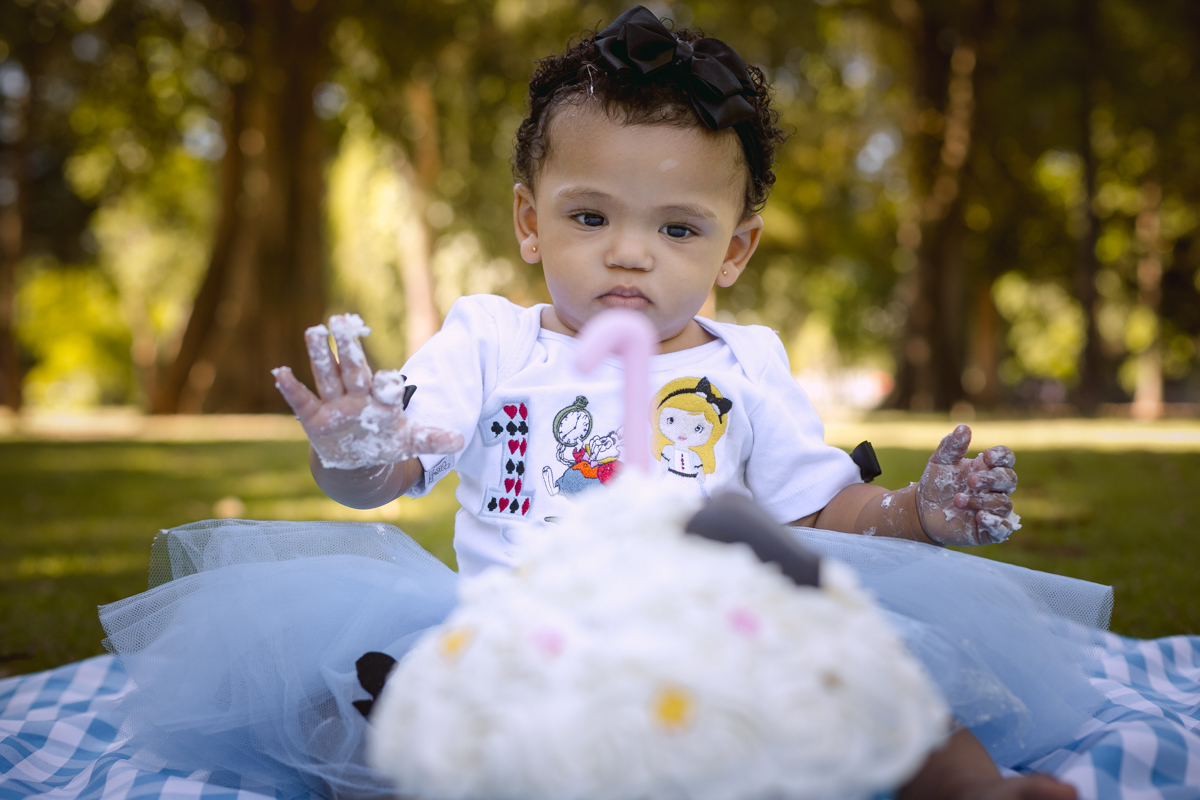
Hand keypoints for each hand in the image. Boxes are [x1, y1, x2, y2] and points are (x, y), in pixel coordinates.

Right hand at [272, 314, 462, 469]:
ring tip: (314, 330)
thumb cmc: (384, 442)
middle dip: (348, 348)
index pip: (384, 386)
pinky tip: (279, 371)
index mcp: (381, 401)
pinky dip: (291, 388)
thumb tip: (460, 440)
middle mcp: (357, 396)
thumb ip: (431, 438)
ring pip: (327, 376)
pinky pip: (302, 400)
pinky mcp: (316, 418)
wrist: (359, 459)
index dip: (387, 383)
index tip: (389, 378)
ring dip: (320, 356)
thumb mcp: (408, 442)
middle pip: (353, 370)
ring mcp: (335, 405)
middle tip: (341, 321)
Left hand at [916, 424, 1018, 545]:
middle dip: (992, 479)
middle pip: (1009, 480)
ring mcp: (994, 509)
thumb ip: (952, 446)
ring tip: (958, 500)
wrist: (923, 512)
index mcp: (986, 469)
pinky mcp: (989, 530)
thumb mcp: (940, 463)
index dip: (1001, 457)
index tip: (986, 457)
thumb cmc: (936, 484)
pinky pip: (1003, 528)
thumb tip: (963, 427)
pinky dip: (995, 523)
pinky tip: (979, 517)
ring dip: (982, 501)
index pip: (1006, 459)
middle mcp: (994, 489)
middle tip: (971, 481)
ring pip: (1004, 504)